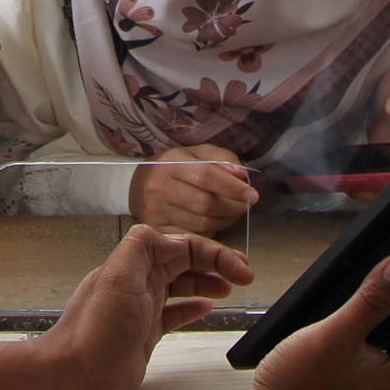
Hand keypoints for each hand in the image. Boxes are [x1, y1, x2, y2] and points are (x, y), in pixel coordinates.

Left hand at [34, 224, 255, 389]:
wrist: (72, 379)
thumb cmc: (92, 334)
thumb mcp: (116, 277)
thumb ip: (141, 247)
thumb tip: (171, 237)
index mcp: (134, 265)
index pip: (183, 246)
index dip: (215, 253)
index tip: (240, 268)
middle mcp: (139, 284)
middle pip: (185, 262)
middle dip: (217, 264)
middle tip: (244, 275)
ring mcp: (142, 310)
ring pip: (182, 286)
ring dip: (207, 282)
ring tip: (229, 287)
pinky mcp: (144, 336)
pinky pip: (174, 314)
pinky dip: (192, 308)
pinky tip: (205, 309)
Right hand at [128, 146, 256, 234]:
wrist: (137, 185)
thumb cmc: (175, 168)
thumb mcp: (196, 154)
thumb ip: (221, 159)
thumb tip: (241, 175)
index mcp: (170, 164)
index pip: (206, 176)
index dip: (232, 187)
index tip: (252, 195)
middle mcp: (159, 188)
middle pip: (205, 203)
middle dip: (233, 206)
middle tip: (246, 205)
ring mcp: (156, 212)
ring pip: (201, 223)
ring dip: (225, 220)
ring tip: (233, 213)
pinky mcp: (158, 230)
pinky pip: (193, 236)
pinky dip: (211, 232)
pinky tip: (216, 223)